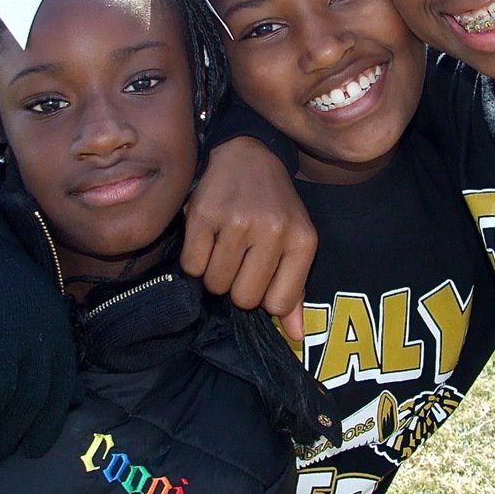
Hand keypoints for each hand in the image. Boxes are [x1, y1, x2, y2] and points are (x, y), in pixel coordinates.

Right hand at [0, 237, 82, 459]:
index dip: (44, 427)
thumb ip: (57, 356)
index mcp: (56, 336)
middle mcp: (34, 340)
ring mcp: (1, 339)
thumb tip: (76, 400)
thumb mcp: (45, 316)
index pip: (58, 394)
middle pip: (26, 403)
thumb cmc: (7, 287)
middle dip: (8, 435)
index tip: (30, 450)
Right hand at [181, 136, 316, 340]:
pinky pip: (192, 265)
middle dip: (237, 287)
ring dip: (215, 274)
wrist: (250, 155)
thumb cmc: (275, 207)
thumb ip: (294, 290)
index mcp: (302, 241)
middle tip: (240, 260)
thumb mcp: (295, 242)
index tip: (262, 276)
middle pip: (244, 298)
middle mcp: (273, 230)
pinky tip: (208, 238)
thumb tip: (296, 338)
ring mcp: (237, 221)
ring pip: (216, 284)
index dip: (264, 298)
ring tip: (225, 248)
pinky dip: (196, 259)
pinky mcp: (204, 213)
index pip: (278, 303)